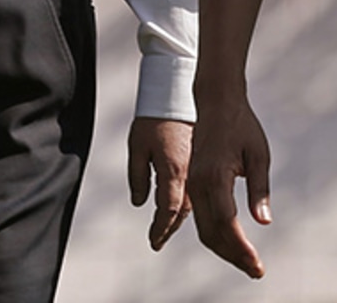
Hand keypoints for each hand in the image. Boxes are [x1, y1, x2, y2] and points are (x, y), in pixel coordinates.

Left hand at [128, 117, 192, 251]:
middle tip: (157, 242)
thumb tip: (138, 201)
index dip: (161, 228)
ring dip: (177, 218)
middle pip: (181, 211)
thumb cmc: (154, 119)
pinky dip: (184, 203)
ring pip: (189, 202)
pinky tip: (179, 207)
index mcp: (173, 170)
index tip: (154, 242)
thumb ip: (137, 175)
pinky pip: (194, 190)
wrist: (180, 95)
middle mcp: (189, 173)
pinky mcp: (199, 162)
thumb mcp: (138, 145)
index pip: (168, 209)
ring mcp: (196, 168)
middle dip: (168, 228)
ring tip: (165, 230)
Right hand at [186, 83, 271, 278]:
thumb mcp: (258, 154)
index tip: (258, 265)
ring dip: (225, 250)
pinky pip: (202, 218)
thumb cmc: (241, 125)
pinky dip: (217, 236)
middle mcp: (198, 184)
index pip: (228, 223)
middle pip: (212, 233)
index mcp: (215, 176)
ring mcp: (192, 184)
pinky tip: (233, 244)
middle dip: (234, 256)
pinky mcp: (192, 184)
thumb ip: (259, 189)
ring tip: (247, 263)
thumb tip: (264, 221)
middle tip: (256, 271)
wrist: (216, 102)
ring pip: (204, 229)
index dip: (242, 248)